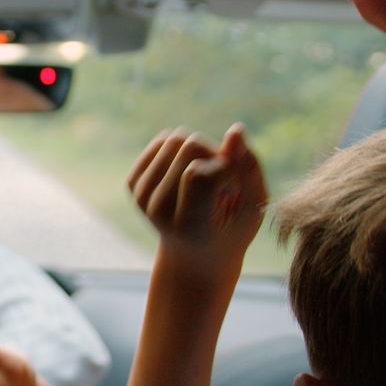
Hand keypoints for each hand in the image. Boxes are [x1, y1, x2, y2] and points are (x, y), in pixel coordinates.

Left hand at [127, 125, 266, 281]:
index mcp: (186, 226)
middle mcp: (156, 211)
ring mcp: (140, 197)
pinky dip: (183, 150)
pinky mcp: (133, 184)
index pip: (198, 174)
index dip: (225, 169)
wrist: (194, 255)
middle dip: (214, 155)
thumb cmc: (231, 231)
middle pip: (188, 147)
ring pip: (175, 138)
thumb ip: (249, 170)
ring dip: (200, 151)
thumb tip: (236, 129)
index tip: (233, 188)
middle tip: (221, 184)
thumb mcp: (252, 207)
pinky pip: (163, 140)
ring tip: (207, 181)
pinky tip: (191, 175)